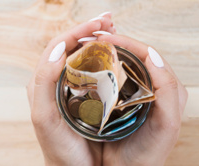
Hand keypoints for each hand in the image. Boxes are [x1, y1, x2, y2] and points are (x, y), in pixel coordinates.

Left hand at [27, 13, 113, 165]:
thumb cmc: (58, 147)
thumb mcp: (44, 116)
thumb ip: (44, 82)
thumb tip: (57, 49)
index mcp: (42, 81)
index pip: (58, 47)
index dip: (77, 31)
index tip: (99, 23)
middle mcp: (52, 80)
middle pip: (68, 46)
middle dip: (88, 30)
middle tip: (109, 20)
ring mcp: (66, 86)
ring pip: (79, 55)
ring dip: (94, 39)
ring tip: (112, 29)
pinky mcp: (79, 94)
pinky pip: (87, 68)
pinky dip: (99, 55)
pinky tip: (111, 51)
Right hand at [96, 35, 187, 165]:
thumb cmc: (149, 152)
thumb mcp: (167, 123)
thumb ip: (168, 91)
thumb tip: (154, 57)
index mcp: (165, 87)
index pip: (147, 55)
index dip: (127, 43)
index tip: (106, 39)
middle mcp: (151, 87)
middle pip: (134, 56)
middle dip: (115, 45)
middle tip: (95, 40)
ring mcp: (134, 93)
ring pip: (122, 65)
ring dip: (108, 55)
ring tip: (91, 50)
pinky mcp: (121, 100)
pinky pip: (113, 78)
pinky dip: (102, 69)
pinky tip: (91, 69)